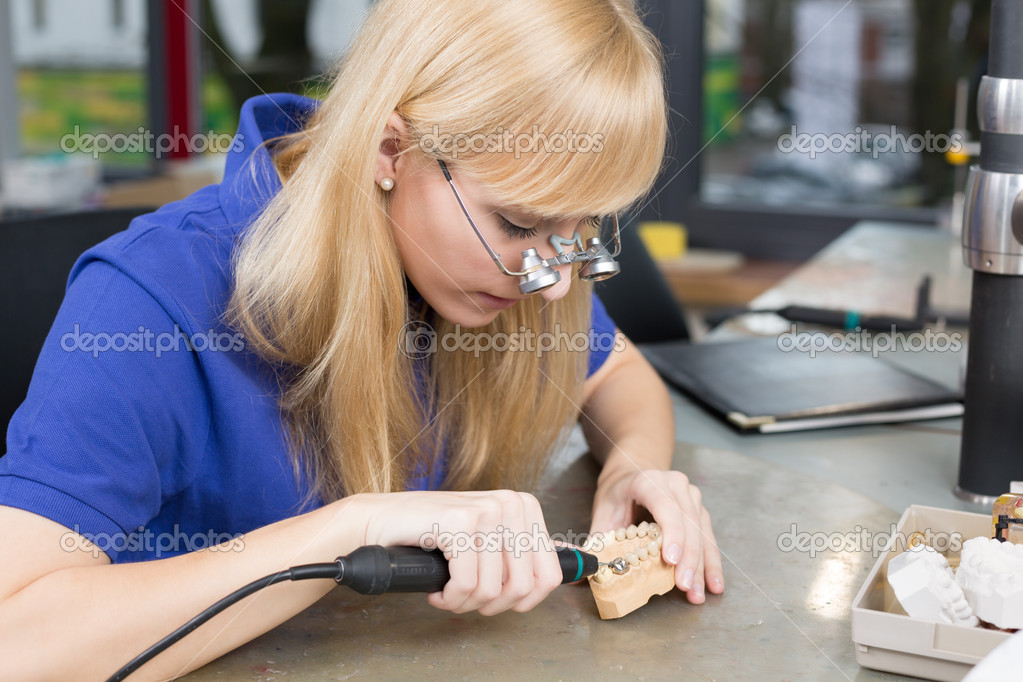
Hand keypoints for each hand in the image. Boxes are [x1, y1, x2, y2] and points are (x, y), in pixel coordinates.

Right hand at [346, 490, 562, 614]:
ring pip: (493, 590)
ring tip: (448, 592)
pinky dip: (450, 598)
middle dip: (491, 605)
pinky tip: (438, 590)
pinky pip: (467, 585)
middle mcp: (511, 503)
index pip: (549, 574)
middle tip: (466, 598)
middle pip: (523, 587)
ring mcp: (487, 510)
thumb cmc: (431, 535)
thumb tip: (558, 575)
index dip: (524, 601)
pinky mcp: (461, 522)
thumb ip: (518, 554)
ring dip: (466, 603)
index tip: (499, 601)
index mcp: (524, 506)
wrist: (380, 521)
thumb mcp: (486, 540)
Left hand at [590, 469, 723, 603]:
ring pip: (702, 532)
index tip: (671, 560)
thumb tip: (578, 573)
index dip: (671, 533)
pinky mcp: (699, 509)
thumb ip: (593, 543)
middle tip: (684, 586)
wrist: (631, 473)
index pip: (665, 506)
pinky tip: (712, 583)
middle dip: (688, 558)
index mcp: (647, 481)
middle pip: (688, 522)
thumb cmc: (616, 495)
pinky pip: (708, 537)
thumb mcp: (601, 513)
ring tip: (697, 593)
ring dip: (701, 565)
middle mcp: (674, 484)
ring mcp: (690, 495)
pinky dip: (710, 561)